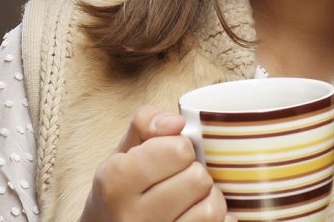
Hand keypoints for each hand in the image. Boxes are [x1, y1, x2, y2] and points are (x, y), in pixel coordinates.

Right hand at [79, 105, 233, 221]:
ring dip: (208, 199)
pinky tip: (196, 217)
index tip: (167, 158)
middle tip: (179, 180)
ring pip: (212, 209)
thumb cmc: (119, 190)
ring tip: (191, 200)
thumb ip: (145, 122)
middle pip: (198, 179)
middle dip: (194, 173)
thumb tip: (177, 122)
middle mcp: (132, 216)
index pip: (178, 149)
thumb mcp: (121, 151)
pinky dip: (217, 221)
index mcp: (116, 180)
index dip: (179, 148)